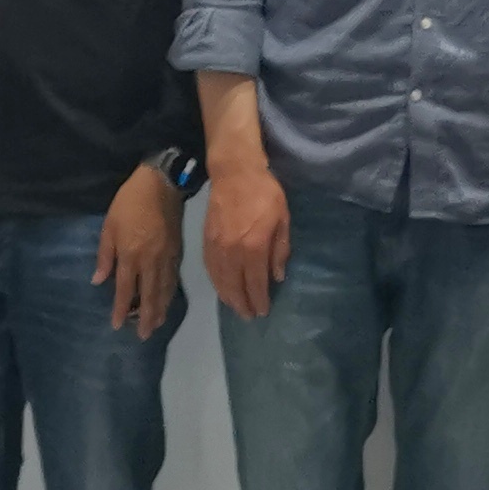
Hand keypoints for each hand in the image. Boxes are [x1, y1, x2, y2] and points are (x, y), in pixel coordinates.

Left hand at [94, 165, 185, 340]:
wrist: (161, 184)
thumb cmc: (129, 203)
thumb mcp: (109, 226)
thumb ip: (105, 255)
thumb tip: (99, 280)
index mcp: (131, 255)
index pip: (125, 289)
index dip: (120, 308)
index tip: (116, 325)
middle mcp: (150, 261)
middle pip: (148, 296)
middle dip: (145, 317)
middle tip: (142, 335)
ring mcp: (166, 257)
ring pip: (164, 290)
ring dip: (159, 310)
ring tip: (155, 325)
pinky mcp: (177, 252)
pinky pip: (173, 279)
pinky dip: (170, 294)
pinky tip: (167, 301)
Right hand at [202, 163, 290, 317]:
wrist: (234, 172)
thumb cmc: (264, 193)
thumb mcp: (282, 219)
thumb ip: (280, 250)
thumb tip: (277, 277)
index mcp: (254, 247)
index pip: (255, 282)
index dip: (259, 299)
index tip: (263, 311)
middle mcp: (232, 251)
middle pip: (235, 286)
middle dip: (243, 304)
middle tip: (249, 316)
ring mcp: (216, 247)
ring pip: (220, 281)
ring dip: (228, 298)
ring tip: (236, 308)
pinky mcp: (206, 241)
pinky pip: (210, 269)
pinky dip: (216, 282)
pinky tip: (221, 288)